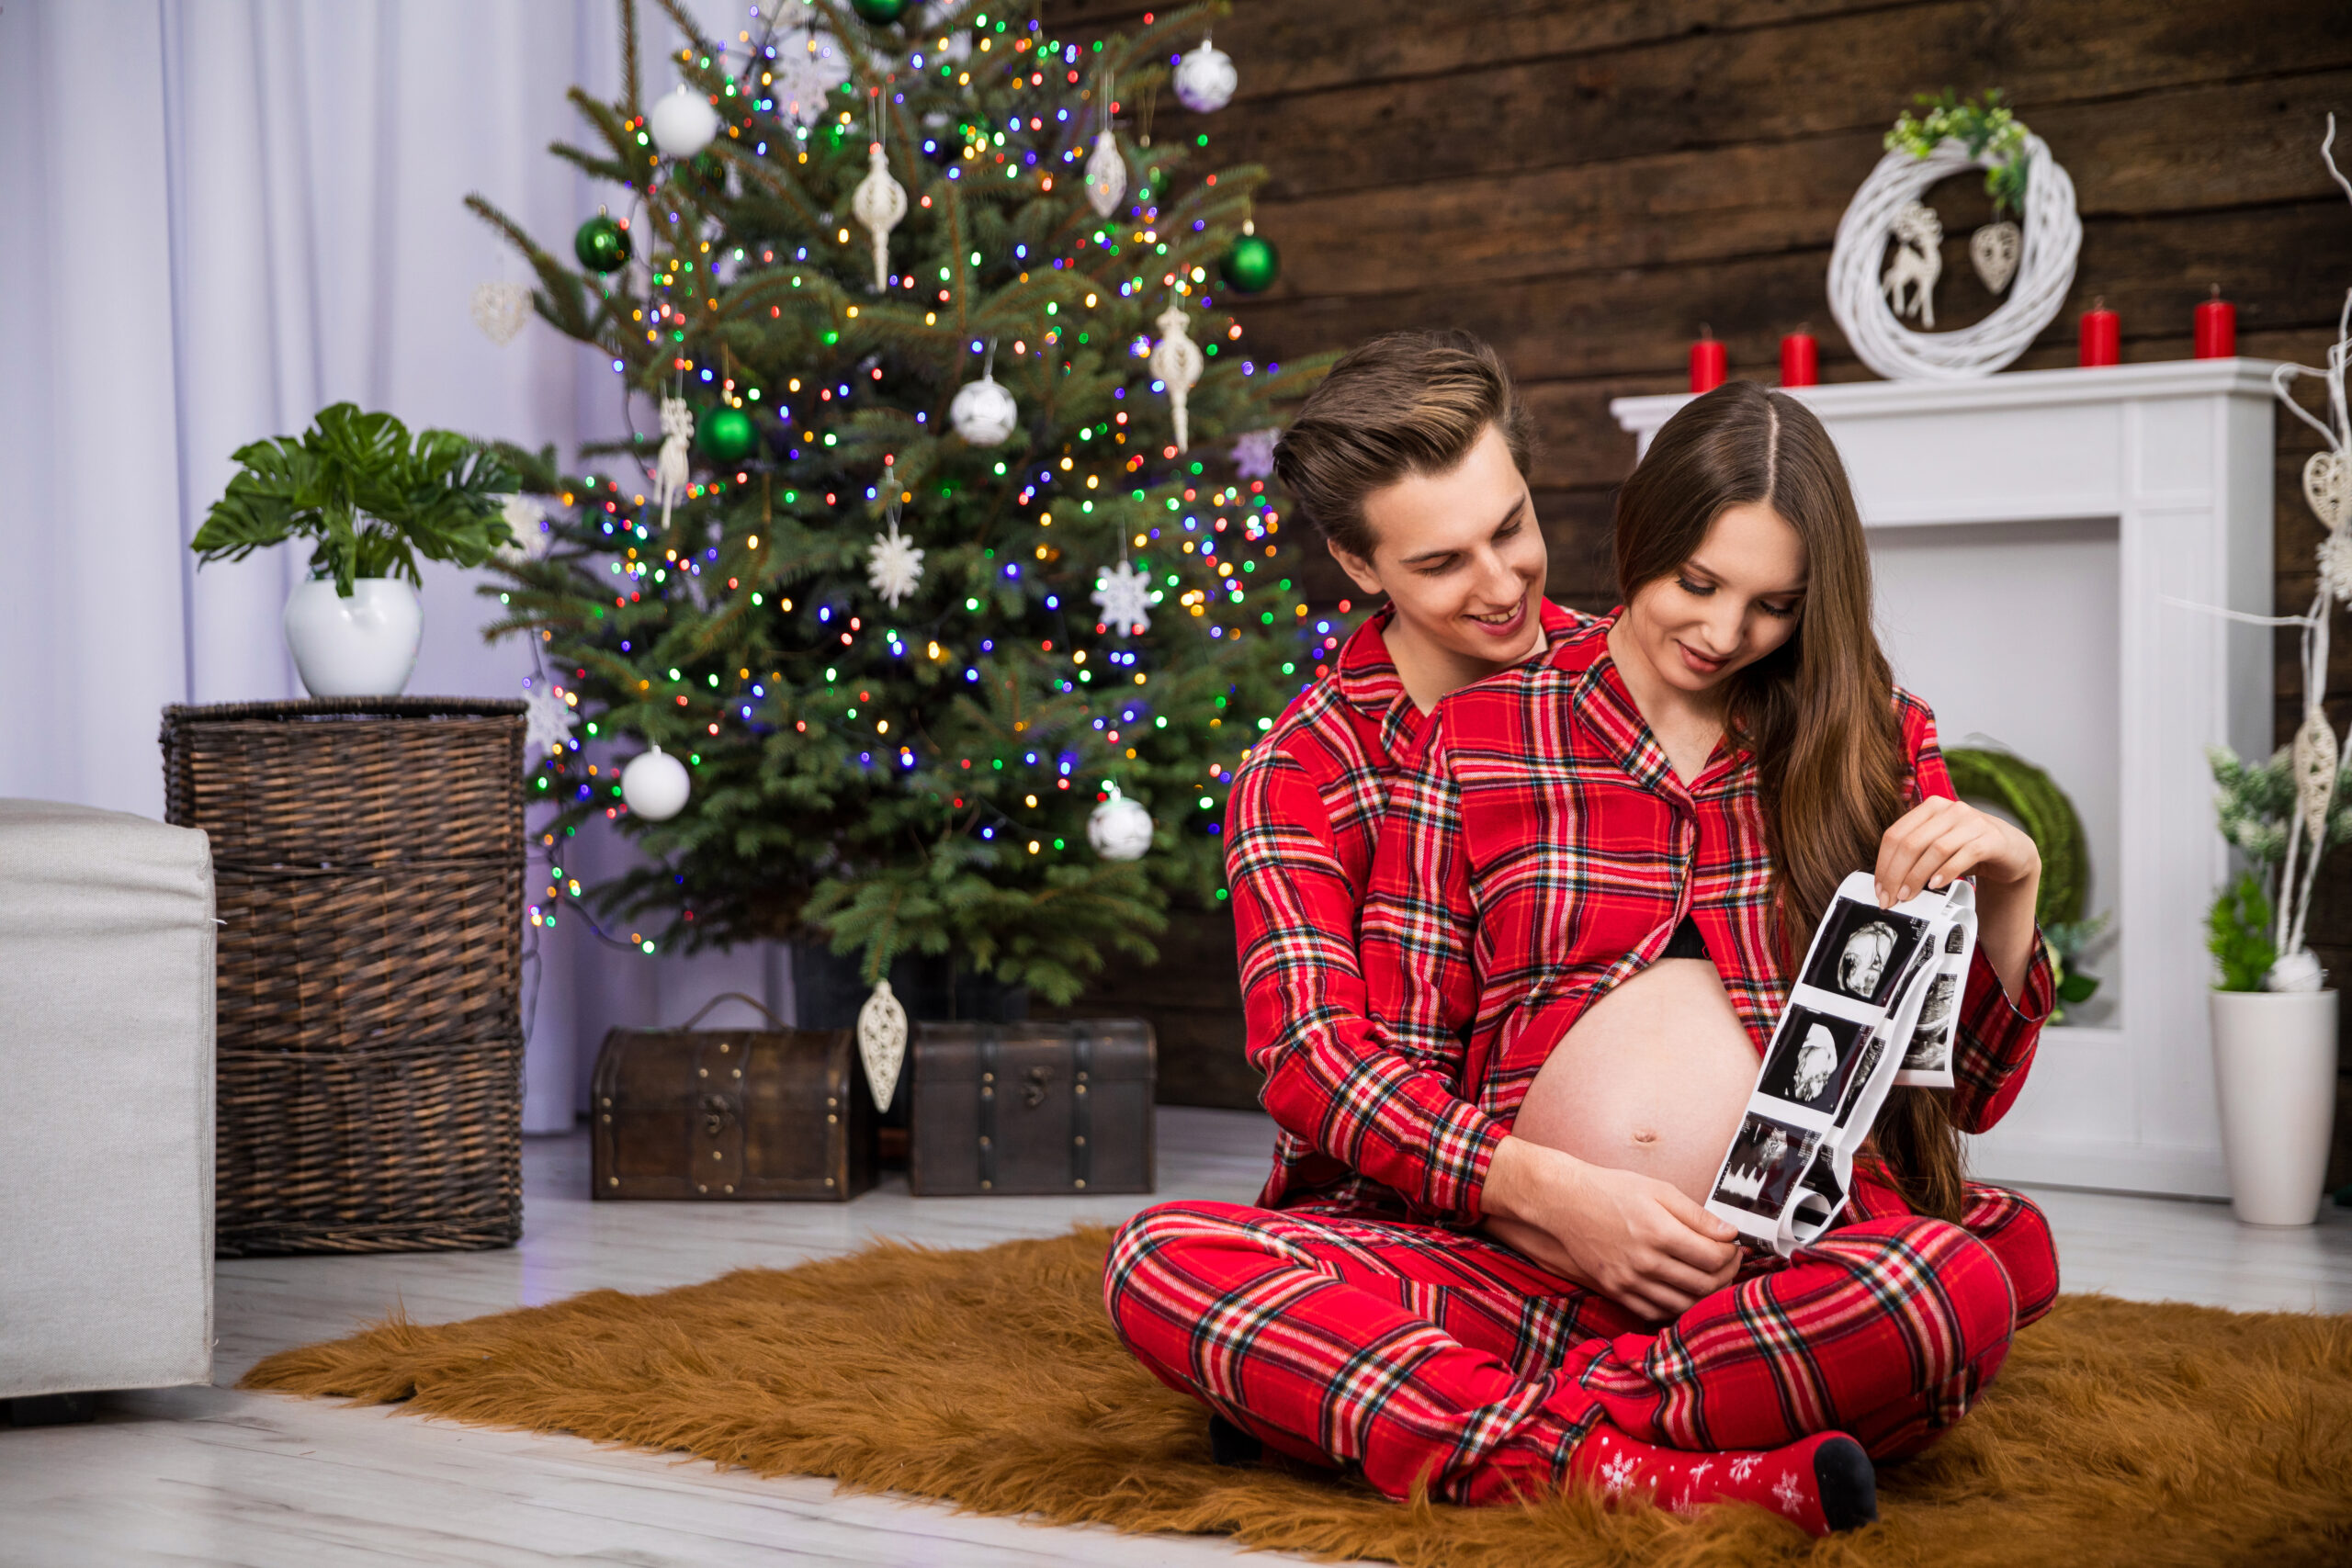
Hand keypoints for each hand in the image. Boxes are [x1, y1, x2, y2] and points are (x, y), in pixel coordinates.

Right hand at [1480, 1137, 1740, 1321]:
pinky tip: (1682, 1291)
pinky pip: (1655, 1312)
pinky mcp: (1616, 1291)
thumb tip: (1729, 1233)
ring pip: (1683, 1304)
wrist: (1564, 1202)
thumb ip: (1696, 1214)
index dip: (1732, 1254)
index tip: (1733, 1246)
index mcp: (1660, 1232)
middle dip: (1725, 1275)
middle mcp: (1645, 1261)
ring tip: (1709, 1277)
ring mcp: (1629, 1281)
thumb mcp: (1658, 1189)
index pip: (1714, 1257)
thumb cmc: (1611, 1191)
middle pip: (1704, 1285)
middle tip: (1727, 1263)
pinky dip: (1676, 1307)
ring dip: (1705, 1295)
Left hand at [1874, 796, 2039, 906]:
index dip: (1883, 864)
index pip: (1895, 834)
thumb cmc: (1967, 849)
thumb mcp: (1937, 846)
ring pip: (1935, 849)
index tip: (1879, 889)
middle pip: (1911, 843)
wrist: (2011, 851)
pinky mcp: (1991, 838)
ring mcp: (1972, 822)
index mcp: (1930, 807)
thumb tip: (1886, 883)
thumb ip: (1915, 855)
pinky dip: (1946, 872)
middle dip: (1896, 874)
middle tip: (1890, 898)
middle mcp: (1950, 809)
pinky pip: (1963, 855)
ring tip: (1908, 896)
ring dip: (1917, 876)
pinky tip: (1935, 885)